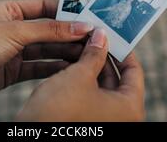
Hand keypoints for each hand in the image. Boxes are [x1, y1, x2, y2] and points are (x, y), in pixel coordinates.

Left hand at [0, 0, 93, 105]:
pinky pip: (38, 68)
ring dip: (65, 53)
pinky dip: (53, 69)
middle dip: (69, 36)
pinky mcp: (13, 71)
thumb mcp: (16, 32)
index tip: (89, 18)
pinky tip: (70, 69)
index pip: (46, 8)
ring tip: (87, 55)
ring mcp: (14, 51)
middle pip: (49, 31)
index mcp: (12, 11)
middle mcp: (14, 30)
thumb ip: (49, 31)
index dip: (67, 13)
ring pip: (45, 50)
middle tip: (94, 40)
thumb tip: (80, 26)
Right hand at [16, 29, 144, 120]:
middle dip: (102, 56)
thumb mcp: (79, 75)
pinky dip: (82, 80)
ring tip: (77, 46)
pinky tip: (68, 64)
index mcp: (129, 108)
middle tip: (91, 37)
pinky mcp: (87, 121)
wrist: (32, 134)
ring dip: (90, 66)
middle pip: (117, 79)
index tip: (111, 35)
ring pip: (101, 87)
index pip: (134, 71)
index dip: (122, 50)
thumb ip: (94, 54)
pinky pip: (90, 96)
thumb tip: (101, 36)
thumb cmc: (60, 111)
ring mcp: (104, 120)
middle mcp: (121, 117)